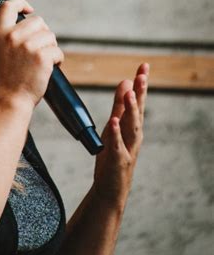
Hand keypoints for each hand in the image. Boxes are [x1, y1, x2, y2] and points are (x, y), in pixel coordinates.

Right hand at [0, 0, 64, 109]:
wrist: (7, 103)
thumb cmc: (0, 84)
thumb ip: (3, 40)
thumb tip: (13, 31)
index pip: (9, 6)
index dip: (21, 4)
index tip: (29, 10)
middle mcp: (13, 37)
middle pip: (38, 21)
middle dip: (42, 33)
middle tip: (40, 48)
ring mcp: (28, 46)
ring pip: (50, 36)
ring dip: (50, 47)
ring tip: (44, 62)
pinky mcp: (42, 57)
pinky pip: (57, 51)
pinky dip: (57, 59)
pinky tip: (50, 68)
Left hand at [93, 63, 148, 207]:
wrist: (110, 188)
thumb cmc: (114, 154)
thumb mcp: (115, 125)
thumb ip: (119, 105)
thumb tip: (125, 81)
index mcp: (133, 125)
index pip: (139, 101)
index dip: (141, 84)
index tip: (144, 66)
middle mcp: (134, 135)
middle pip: (139, 111)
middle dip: (141, 93)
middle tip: (141, 75)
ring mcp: (127, 148)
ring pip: (132, 127)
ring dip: (131, 110)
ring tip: (129, 94)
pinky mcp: (117, 161)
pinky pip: (117, 145)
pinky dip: (115, 134)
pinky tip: (113, 122)